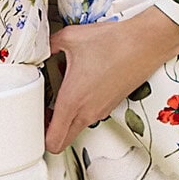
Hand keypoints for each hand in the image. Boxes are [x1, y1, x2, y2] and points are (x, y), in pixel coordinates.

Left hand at [45, 8, 178, 153]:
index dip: (37, 137)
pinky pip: (89, 116)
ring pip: (75, 128)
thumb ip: (49, 45)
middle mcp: (87, 112)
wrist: (146, 43)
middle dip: (49, 133)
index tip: (32, 123)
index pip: (52, 140)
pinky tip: (80, 85)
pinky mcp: (111, 105)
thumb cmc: (112, 42)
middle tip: (42, 113)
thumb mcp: (70, 38)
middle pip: (62, 141)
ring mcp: (101, 111)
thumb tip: (41, 48)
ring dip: (65, 119)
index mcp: (72, 101)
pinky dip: (80, 109)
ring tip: (60, 94)